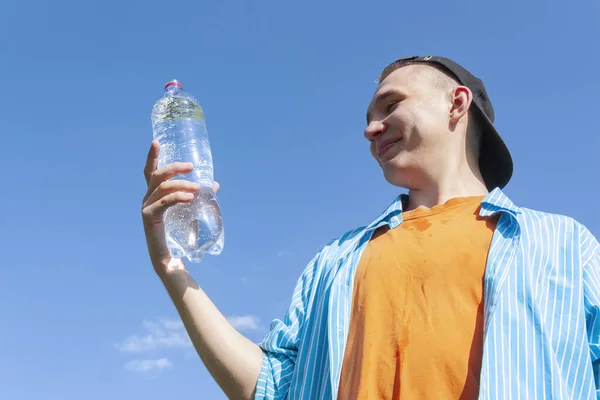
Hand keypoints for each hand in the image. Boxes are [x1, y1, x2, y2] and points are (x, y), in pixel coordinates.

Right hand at [141, 140, 219, 271]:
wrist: (170, 258)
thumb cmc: (178, 233)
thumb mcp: (190, 210)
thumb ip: (199, 196)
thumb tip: (215, 184)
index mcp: (154, 194)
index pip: (150, 171)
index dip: (152, 156)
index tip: (156, 141)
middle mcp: (147, 198)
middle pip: (156, 175)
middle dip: (174, 167)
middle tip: (191, 167)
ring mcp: (146, 208)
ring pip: (162, 188)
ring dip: (181, 184)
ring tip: (197, 188)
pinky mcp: (148, 218)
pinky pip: (162, 203)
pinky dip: (176, 197)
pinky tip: (189, 197)